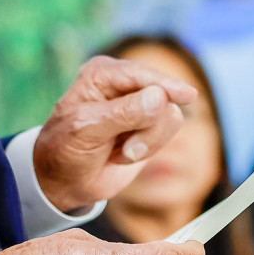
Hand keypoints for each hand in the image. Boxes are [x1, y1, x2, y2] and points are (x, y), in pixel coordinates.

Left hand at [34, 55, 196, 212]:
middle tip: (125, 147)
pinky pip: (169, 131)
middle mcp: (126, 83)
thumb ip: (123, 113)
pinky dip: (149, 149)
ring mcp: (141, 103)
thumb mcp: (87, 130)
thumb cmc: (66, 149)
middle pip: (162, 95)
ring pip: (170, 115)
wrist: (65, 181)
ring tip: (121, 152)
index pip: (141, 74)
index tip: (188, 96)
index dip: (164, 85)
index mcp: (104, 73)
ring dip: (147, 142)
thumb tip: (160, 97)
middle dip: (147, 127)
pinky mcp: (152, 124)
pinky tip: (125, 154)